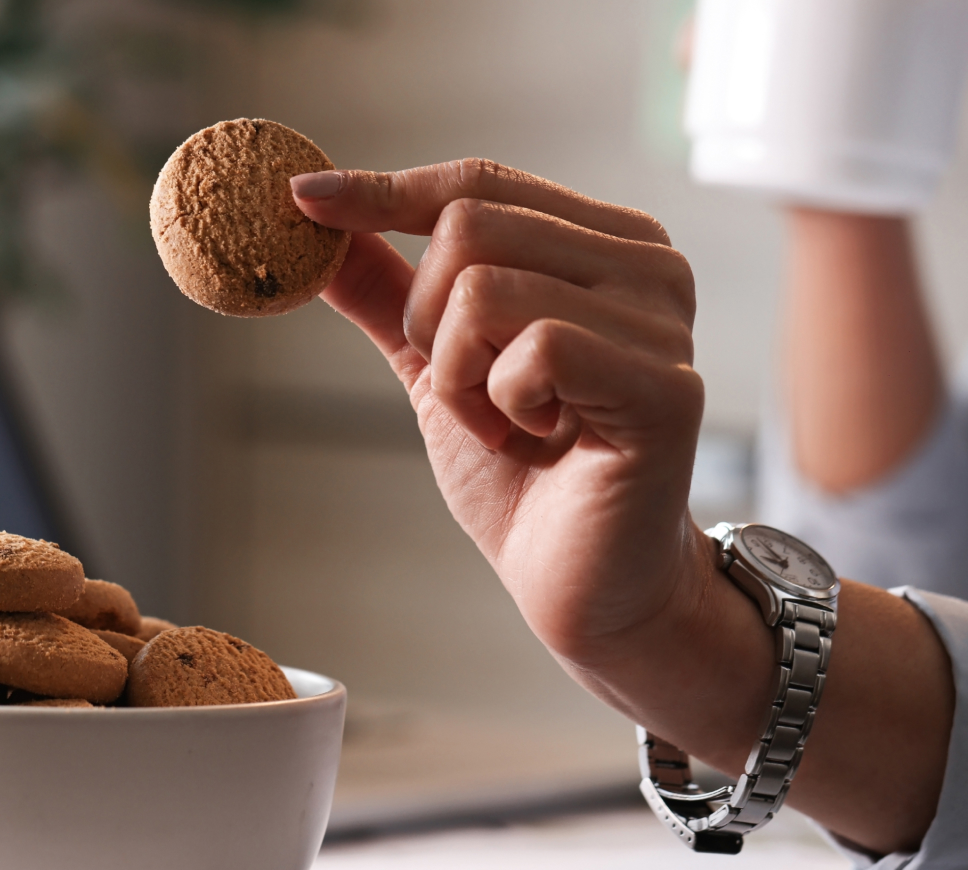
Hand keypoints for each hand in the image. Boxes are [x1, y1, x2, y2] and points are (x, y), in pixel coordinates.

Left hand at [295, 160, 954, 854]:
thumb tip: (314, 222)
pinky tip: (539, 440)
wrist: (584, 588)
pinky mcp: (665, 387)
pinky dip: (501, 403)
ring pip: (485, 288)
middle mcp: (649, 265)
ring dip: (461, 375)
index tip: (303, 199)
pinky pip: (533, 347)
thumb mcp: (438, 369)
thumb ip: (388, 294)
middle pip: (469, 226)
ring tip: (507, 425)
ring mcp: (665, 323)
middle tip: (468, 394)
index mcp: (605, 244)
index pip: (479, 183)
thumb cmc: (526, 479)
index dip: (384, 189)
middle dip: (427, 324)